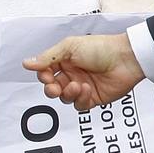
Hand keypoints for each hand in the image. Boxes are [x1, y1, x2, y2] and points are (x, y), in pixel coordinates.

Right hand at [23, 33, 144, 110]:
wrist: (126, 58)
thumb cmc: (101, 48)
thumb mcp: (70, 47)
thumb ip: (48, 58)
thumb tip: (26, 63)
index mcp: (65, 60)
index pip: (46, 73)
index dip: (43, 77)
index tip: (46, 76)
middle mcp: (73, 74)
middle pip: (53, 88)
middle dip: (51, 90)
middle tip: (55, 88)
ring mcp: (83, 87)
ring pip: (65, 98)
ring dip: (68, 94)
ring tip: (78, 85)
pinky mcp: (94, 98)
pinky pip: (80, 105)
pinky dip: (81, 99)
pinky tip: (88, 90)